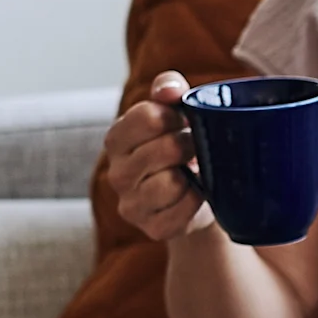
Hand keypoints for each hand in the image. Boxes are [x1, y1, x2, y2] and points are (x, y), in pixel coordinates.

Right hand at [103, 68, 212, 242]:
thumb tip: (169, 90)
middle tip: (196, 148)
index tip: (184, 121)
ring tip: (194, 171)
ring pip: (172, 182)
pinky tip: (195, 195)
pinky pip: (183, 210)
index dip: (176, 117)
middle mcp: (117, 172)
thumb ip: (168, 89)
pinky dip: (197, 201)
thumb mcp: (175, 111)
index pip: (148, 117)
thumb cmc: (183, 146)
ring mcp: (132, 204)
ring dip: (193, 175)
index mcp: (117, 138)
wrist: (199, 194)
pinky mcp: (152, 228)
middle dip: (190, 145)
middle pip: (165, 149)